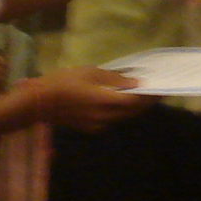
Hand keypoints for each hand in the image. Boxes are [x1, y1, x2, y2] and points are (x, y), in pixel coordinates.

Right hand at [25, 66, 149, 131]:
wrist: (38, 102)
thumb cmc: (64, 81)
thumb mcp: (90, 72)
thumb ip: (115, 79)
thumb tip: (136, 84)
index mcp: (106, 101)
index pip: (136, 102)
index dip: (150, 97)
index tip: (162, 89)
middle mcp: (106, 117)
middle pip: (132, 112)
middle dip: (145, 103)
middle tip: (155, 91)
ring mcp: (98, 125)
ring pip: (122, 118)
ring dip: (132, 108)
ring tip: (140, 95)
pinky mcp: (90, 128)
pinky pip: (111, 120)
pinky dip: (119, 112)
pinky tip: (118, 102)